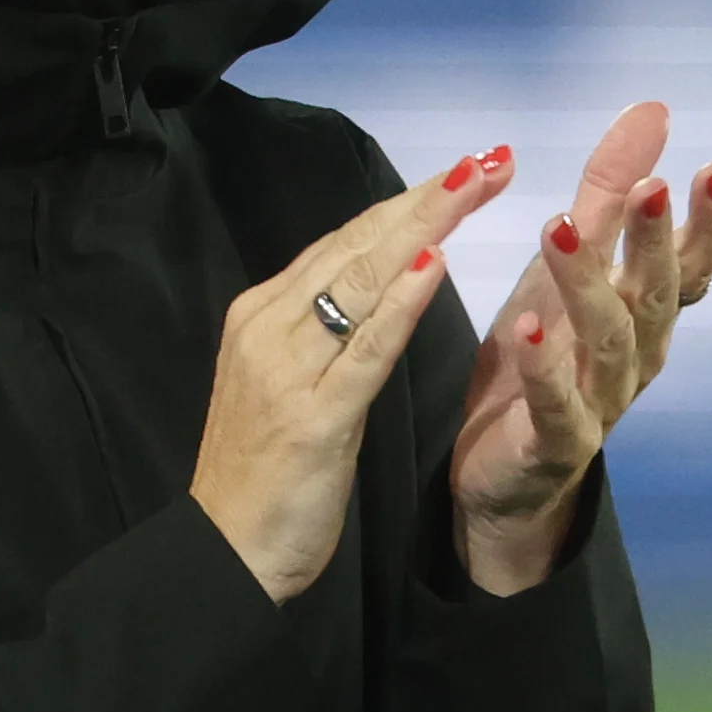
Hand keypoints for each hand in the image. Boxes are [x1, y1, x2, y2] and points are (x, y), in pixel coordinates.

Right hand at [191, 146, 516, 601]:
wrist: (224, 553)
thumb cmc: (264, 474)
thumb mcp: (293, 384)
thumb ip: (329, 331)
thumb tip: (382, 277)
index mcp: (262, 315)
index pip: (344, 242)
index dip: (407, 201)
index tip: (464, 170)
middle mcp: (268, 327)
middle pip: (357, 246)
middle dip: (426, 198)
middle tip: (488, 159)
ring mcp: (286, 370)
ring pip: (362, 281)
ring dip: (424, 226)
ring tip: (474, 186)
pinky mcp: (312, 417)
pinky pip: (364, 349)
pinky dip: (399, 303)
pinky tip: (433, 264)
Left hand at [450, 103, 711, 595]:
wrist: (503, 471)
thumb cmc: (545, 356)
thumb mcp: (570, 263)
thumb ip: (608, 192)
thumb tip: (654, 109)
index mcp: (644, 312)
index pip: (692, 264)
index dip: (708, 222)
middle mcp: (636, 356)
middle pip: (655, 295)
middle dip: (654, 241)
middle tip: (649, 187)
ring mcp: (601, 404)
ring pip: (606, 340)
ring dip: (586, 282)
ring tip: (559, 228)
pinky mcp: (556, 443)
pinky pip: (557, 405)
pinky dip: (545, 366)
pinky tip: (528, 325)